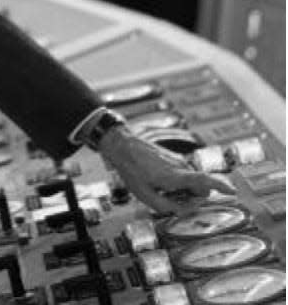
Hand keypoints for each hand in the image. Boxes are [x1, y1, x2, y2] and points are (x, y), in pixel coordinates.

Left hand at [98, 126, 235, 213]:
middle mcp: (181, 166)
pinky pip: (185, 175)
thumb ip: (168, 207)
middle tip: (174, 202)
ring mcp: (179, 160)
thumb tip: (185, 211)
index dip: (221, 186)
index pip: (204, 180)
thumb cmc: (132, 171)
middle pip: (201, 187)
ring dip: (185, 191)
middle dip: (195, 198)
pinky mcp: (175, 158)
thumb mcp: (146, 196)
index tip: (234, 191)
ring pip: (193, 181)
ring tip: (162, 191)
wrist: (123, 146)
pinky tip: (161, 183)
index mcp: (175, 176)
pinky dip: (180, 183)